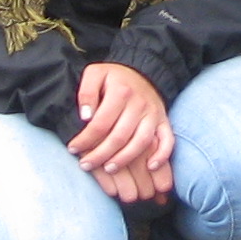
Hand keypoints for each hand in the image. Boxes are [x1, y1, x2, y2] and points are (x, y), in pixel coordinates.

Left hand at [70, 59, 173, 202]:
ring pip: (141, 142)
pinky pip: (167, 141)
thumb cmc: (114, 77)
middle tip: (85, 165)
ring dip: (124, 159)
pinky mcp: (163, 121)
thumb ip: (86, 93)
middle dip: (100, 155)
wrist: (142, 71)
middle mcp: (139, 104)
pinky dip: (162, 155)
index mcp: (121, 92)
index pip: (100, 123)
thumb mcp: (95, 74)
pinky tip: (150, 166)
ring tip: (108, 168)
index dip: (85, 139)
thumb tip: (86, 117)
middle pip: (119, 137)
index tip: (72, 149)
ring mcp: (153, 114)